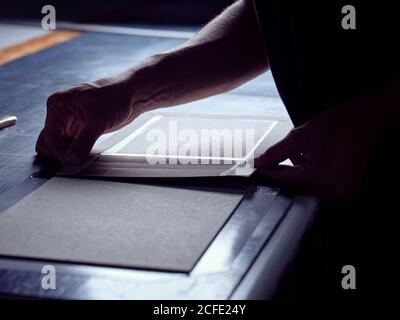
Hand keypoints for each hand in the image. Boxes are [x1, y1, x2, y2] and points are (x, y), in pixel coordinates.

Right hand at [36, 79, 135, 165]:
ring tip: (82, 159)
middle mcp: (61, 114)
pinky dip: (77, 153)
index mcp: (58, 105)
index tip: (71, 161)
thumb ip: (84, 141)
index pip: (50, 135)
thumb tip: (71, 158)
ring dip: (69, 154)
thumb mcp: (99, 120)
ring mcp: (71, 123)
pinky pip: (73, 146)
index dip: (59, 151)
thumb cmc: (115, 96)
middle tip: (75, 161)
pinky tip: (86, 156)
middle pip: (50, 142)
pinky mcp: (82, 130)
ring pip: (61, 146)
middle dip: (60, 153)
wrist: (132, 95)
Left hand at [255, 97, 386, 198]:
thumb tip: (258, 163)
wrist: (364, 120)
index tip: (255, 169)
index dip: (268, 172)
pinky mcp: (347, 190)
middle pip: (296, 186)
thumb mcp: (300, 136)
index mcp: (319, 177)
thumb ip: (276, 153)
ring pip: (308, 188)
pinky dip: (315, 177)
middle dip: (288, 172)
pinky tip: (320, 162)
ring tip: (314, 154)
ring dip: (302, 175)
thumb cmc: (336, 125)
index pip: (283, 179)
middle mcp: (332, 189)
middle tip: (292, 155)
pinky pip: (322, 188)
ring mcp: (342, 192)